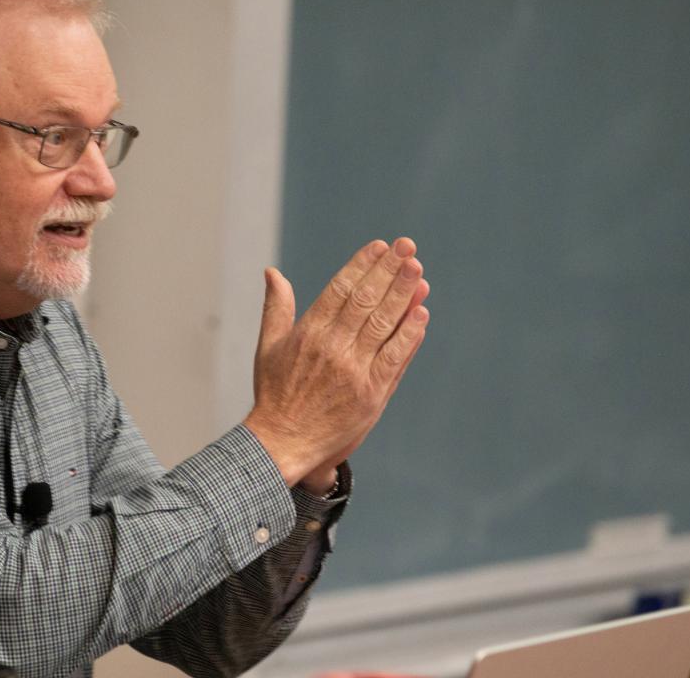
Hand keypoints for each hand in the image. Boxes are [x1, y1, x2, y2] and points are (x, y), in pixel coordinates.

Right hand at [244, 238, 429, 486]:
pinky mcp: (371, 394)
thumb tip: (272, 272)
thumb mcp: (268, 346)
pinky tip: (420, 313)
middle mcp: (332, 348)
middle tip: (407, 246)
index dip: (362, 265)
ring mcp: (354, 371)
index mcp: (308, 333)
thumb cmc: (274, 394)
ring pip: (383, 324)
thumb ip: (276, 307)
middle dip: (388, 270)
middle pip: (365, 300)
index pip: (340, 289)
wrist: (283, 443)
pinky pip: (395, 358)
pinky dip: (409, 335)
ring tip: (417, 271)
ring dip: (403, 295)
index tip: (379, 246)